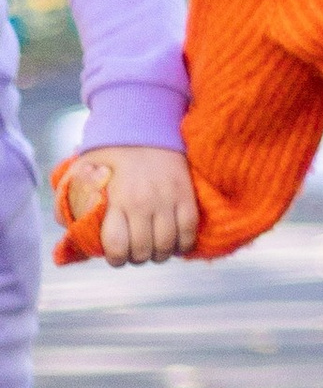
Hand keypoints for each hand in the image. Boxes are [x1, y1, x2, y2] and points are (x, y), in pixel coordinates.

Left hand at [62, 147, 198, 266]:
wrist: (148, 128)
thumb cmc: (112, 153)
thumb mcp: (81, 171)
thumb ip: (69, 199)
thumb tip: (68, 226)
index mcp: (118, 200)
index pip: (118, 246)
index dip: (116, 259)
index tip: (116, 257)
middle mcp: (144, 203)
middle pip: (143, 250)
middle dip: (137, 258)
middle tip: (135, 253)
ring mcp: (169, 199)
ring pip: (167, 244)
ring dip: (159, 254)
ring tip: (154, 251)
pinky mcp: (187, 195)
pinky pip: (189, 230)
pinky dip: (183, 244)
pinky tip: (175, 244)